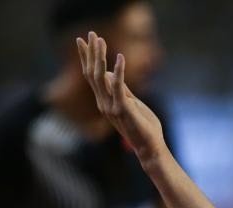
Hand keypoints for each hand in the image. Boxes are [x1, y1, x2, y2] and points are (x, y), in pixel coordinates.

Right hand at [76, 32, 165, 163]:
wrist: (150, 148)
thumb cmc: (144, 127)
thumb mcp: (132, 103)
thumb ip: (122, 89)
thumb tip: (110, 73)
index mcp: (105, 101)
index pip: (92, 76)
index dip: (87, 58)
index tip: (82, 41)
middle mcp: (103, 103)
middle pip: (92, 73)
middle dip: (91, 52)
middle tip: (91, 33)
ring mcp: (110, 107)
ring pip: (100, 77)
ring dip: (100, 56)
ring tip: (100, 39)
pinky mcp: (122, 109)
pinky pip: (118, 87)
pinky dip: (119, 71)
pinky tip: (120, 57)